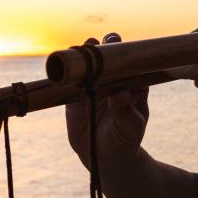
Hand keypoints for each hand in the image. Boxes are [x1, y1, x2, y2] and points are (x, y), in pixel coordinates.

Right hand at [66, 33, 149, 167]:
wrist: (104, 155)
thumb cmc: (124, 137)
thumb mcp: (130, 126)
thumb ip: (126, 111)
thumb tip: (121, 95)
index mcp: (134, 82)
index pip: (131, 61)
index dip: (125, 50)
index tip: (117, 45)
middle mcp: (115, 78)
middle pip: (110, 56)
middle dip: (106, 46)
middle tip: (99, 42)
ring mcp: (95, 83)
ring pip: (90, 62)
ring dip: (85, 52)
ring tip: (81, 48)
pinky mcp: (75, 92)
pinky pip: (71, 77)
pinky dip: (67, 69)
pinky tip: (63, 63)